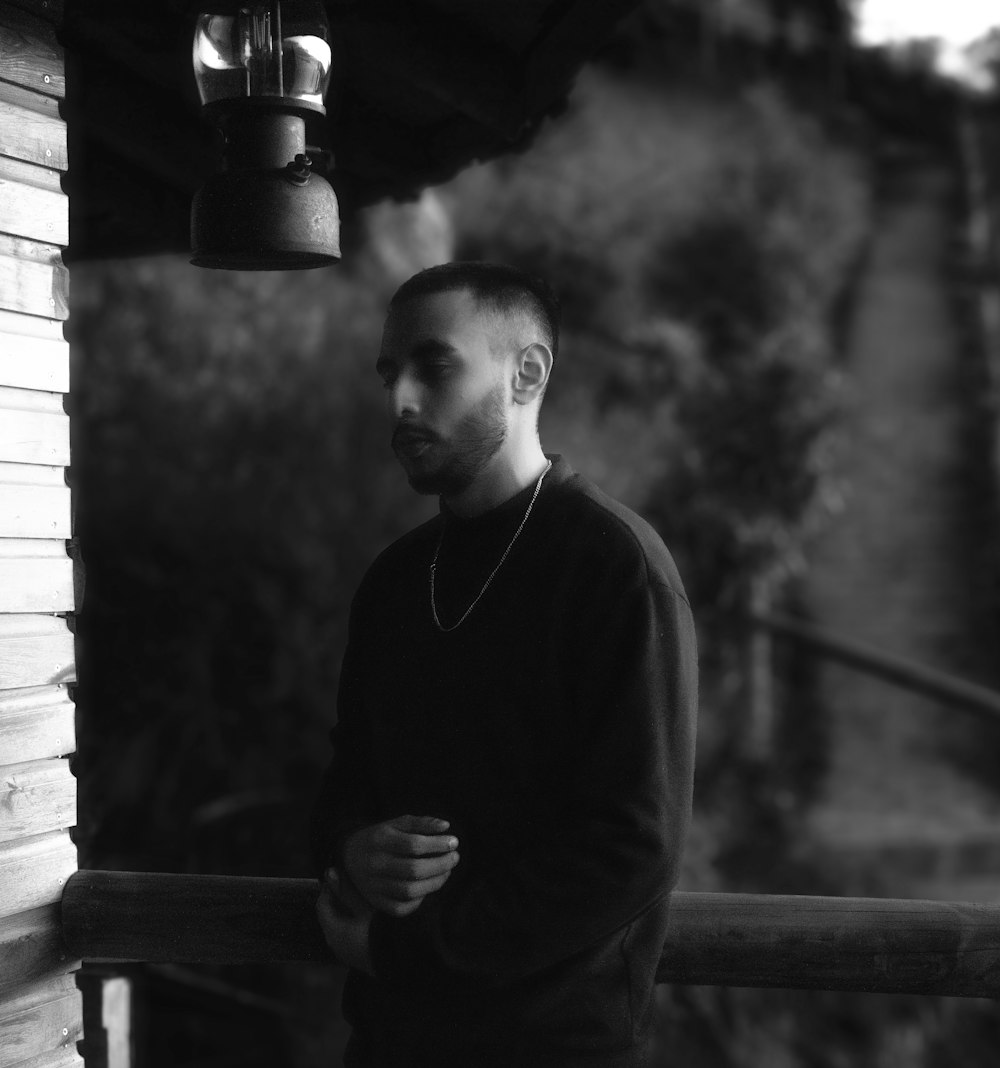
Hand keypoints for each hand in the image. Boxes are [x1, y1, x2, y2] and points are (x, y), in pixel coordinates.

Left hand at [315, 868, 373, 975]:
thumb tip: (329, 871)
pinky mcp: (359, 957)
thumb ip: (346, 890)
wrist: (402, 962)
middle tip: (354, 882)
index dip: (329, 887)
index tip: (341, 873)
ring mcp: (347, 953)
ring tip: (365, 895)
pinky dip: (356, 922)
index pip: (322, 904)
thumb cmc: (381, 931)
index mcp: (332, 931)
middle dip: (340, 897)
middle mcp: (335, 944)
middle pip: (332, 915)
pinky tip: (371, 914)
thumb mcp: (365, 907)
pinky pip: (351, 935)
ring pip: (342, 924)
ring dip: (349, 910)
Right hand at [343, 814, 459, 916]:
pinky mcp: (375, 902)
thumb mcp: (397, 824)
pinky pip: (400, 908)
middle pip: (413, 870)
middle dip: (441, 865)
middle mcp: (375, 863)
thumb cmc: (381, 837)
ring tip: (446, 872)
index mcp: (380, 840)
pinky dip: (419, 901)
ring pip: (409, 891)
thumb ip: (421, 823)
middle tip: (455, 858)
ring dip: (435, 883)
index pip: (413, 844)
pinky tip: (428, 888)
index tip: (454, 842)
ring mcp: (373, 885)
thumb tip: (446, 827)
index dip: (437, 844)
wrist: (349, 856)